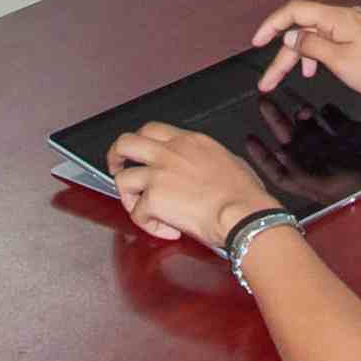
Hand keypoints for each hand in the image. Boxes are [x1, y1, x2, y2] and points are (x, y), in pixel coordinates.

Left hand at [102, 122, 275, 248]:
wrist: (242, 213)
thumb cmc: (244, 194)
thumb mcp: (229, 160)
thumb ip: (206, 159)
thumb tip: (205, 170)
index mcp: (189, 141)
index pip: (153, 129)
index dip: (141, 141)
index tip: (139, 153)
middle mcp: (169, 153)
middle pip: (126, 142)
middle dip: (115, 156)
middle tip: (117, 169)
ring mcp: (158, 174)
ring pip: (122, 178)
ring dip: (129, 197)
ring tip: (143, 209)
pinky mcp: (153, 199)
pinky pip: (137, 213)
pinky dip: (148, 225)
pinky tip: (168, 231)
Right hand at [250, 0, 360, 104]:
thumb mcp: (340, 61)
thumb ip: (311, 46)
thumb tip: (290, 36)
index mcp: (337, 17)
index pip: (294, 11)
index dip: (271, 24)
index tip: (256, 42)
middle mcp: (344, 16)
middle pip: (303, 28)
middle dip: (283, 54)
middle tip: (268, 80)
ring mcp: (353, 25)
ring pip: (316, 36)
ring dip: (299, 56)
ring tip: (290, 78)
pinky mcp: (360, 36)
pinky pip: (330, 40)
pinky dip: (317, 54)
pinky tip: (315, 70)